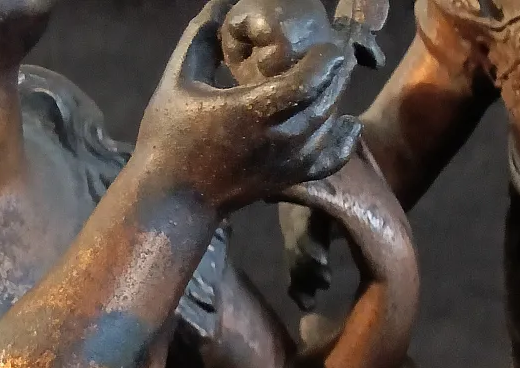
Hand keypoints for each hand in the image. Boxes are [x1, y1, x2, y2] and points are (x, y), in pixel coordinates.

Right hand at [137, 0, 357, 213]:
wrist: (176, 197)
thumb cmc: (170, 135)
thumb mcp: (178, 78)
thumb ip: (201, 37)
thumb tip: (220, 5)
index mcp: (251, 111)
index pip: (305, 83)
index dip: (324, 61)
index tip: (330, 41)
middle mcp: (277, 139)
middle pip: (324, 102)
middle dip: (337, 73)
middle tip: (341, 48)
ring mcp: (286, 163)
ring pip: (328, 128)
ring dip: (338, 99)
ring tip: (341, 73)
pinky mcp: (288, 179)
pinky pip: (327, 162)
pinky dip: (343, 143)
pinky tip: (349, 123)